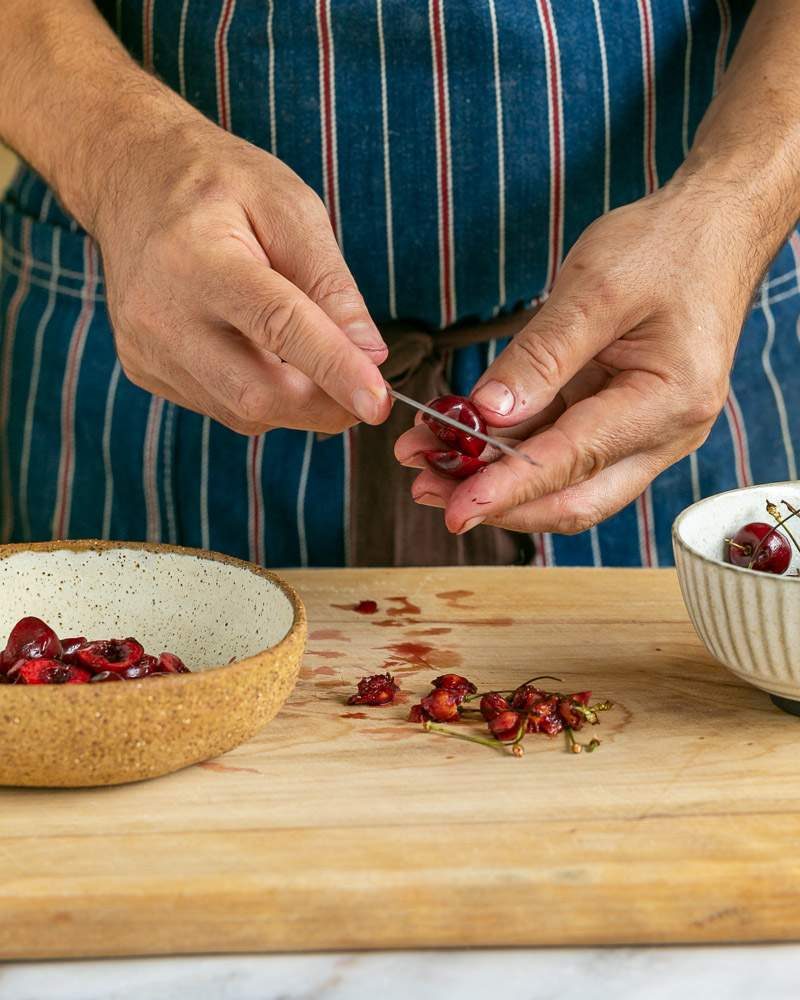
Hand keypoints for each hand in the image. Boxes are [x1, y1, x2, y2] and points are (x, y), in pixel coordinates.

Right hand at [94, 114, 389, 433]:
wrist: (132, 179)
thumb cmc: (220, 186)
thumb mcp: (290, 208)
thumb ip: (331, 283)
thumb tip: (370, 355)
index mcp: (196, 257)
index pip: (278, 326)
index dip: (334, 369)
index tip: (378, 403)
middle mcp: (160, 312)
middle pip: (256, 392)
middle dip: (324, 406)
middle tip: (367, 395)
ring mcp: (146, 348)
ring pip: (242, 411)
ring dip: (296, 402)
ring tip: (312, 358)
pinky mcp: (145, 370)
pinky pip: (221, 406)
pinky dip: (261, 394)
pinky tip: (263, 353)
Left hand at [395, 181, 760, 534]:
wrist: (715, 227)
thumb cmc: (667, 247)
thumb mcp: (595, 289)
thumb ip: (541, 357)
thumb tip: (488, 414)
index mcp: (669, 401)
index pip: (575, 460)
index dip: (509, 488)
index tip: (457, 507)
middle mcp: (665, 432)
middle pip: (574, 497)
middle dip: (499, 502)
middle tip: (428, 490)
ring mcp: (645, 431)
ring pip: (565, 482)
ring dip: (497, 479)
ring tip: (428, 464)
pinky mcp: (621, 420)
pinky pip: (564, 451)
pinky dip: (513, 451)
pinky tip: (464, 441)